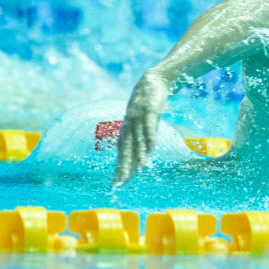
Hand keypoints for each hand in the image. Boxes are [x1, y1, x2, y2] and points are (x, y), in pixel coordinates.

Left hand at [112, 69, 169, 187]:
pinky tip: (152, 148)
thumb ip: (142, 141)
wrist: (152, 82)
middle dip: (124, 167)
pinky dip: (150, 136)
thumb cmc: (147, 108)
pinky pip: (149, 126)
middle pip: (126, 150)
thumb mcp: (143, 126)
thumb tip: (142, 160)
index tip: (116, 185)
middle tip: (122, 183)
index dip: (119, 170)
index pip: (122, 155)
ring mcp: (138, 118)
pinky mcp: (149, 110)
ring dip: (139, 154)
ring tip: (141, 169)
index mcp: (127, 132)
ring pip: (138, 140)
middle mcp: (129, 127)